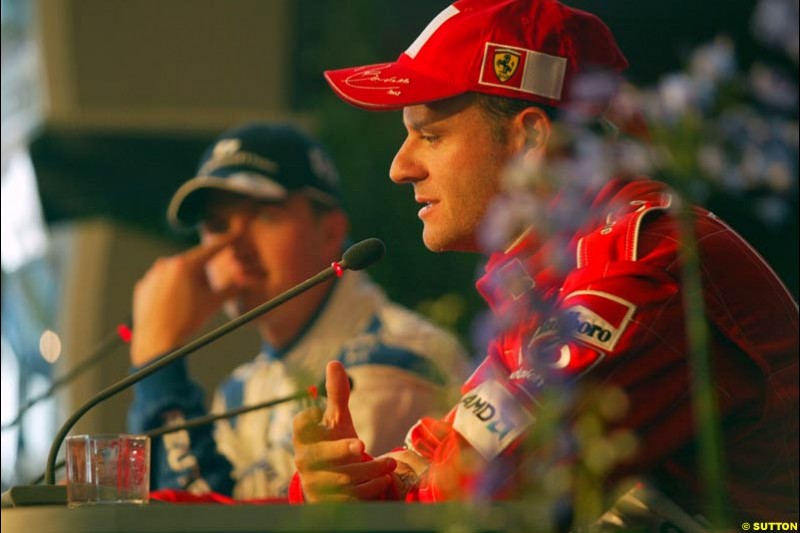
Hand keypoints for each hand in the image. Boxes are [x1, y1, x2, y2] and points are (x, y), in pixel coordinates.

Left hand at [130, 235, 238, 366]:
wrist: (156, 341)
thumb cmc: (186, 322)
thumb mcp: (214, 303)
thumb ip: (231, 288)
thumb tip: (246, 281)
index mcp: (185, 265)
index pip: (211, 250)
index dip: (226, 242)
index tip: (235, 235)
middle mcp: (166, 264)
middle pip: (193, 263)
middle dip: (202, 275)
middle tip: (205, 295)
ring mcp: (152, 275)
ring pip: (177, 273)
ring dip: (186, 283)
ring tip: (187, 306)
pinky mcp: (143, 286)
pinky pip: (162, 283)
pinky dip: (171, 290)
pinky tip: (174, 306)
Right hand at [293, 361, 396, 501]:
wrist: (329, 482)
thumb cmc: (332, 443)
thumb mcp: (336, 420)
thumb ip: (336, 395)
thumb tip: (334, 363)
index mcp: (304, 438)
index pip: (300, 427)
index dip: (306, 420)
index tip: (316, 413)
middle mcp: (305, 461)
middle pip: (319, 456)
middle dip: (340, 450)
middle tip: (361, 444)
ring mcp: (315, 483)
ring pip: (341, 478)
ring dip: (369, 470)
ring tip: (391, 463)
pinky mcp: (328, 502)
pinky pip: (350, 497)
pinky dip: (370, 488)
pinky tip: (385, 480)